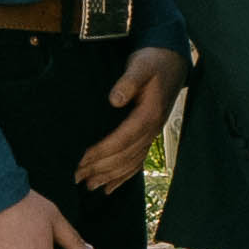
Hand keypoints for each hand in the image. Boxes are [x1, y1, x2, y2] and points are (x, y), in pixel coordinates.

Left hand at [76, 41, 184, 192]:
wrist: (172, 61)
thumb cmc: (153, 61)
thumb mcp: (140, 65)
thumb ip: (128, 81)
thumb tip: (114, 100)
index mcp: (149, 114)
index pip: (122, 139)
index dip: (101, 152)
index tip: (81, 160)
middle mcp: (152, 129)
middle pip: (125, 156)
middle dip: (100, 169)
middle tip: (76, 177)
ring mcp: (152, 134)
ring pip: (130, 162)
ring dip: (110, 176)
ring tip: (89, 186)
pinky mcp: (149, 135)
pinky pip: (137, 161)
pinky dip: (123, 176)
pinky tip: (110, 187)